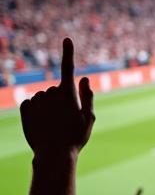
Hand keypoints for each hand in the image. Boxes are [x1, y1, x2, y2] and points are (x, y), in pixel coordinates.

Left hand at [20, 38, 94, 156]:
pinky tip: (42, 124)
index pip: (68, 68)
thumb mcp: (89, 118)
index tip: (67, 39)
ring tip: (54, 124)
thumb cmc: (75, 138)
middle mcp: (50, 93)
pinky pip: (31, 103)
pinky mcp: (25, 107)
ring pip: (43, 97)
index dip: (68, 52)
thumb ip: (88, 96)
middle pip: (56, 89)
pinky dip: (36, 110)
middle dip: (61, 100)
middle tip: (66, 120)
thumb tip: (84, 78)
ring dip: (48, 106)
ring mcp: (36, 100)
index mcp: (68, 94)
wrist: (53, 154)